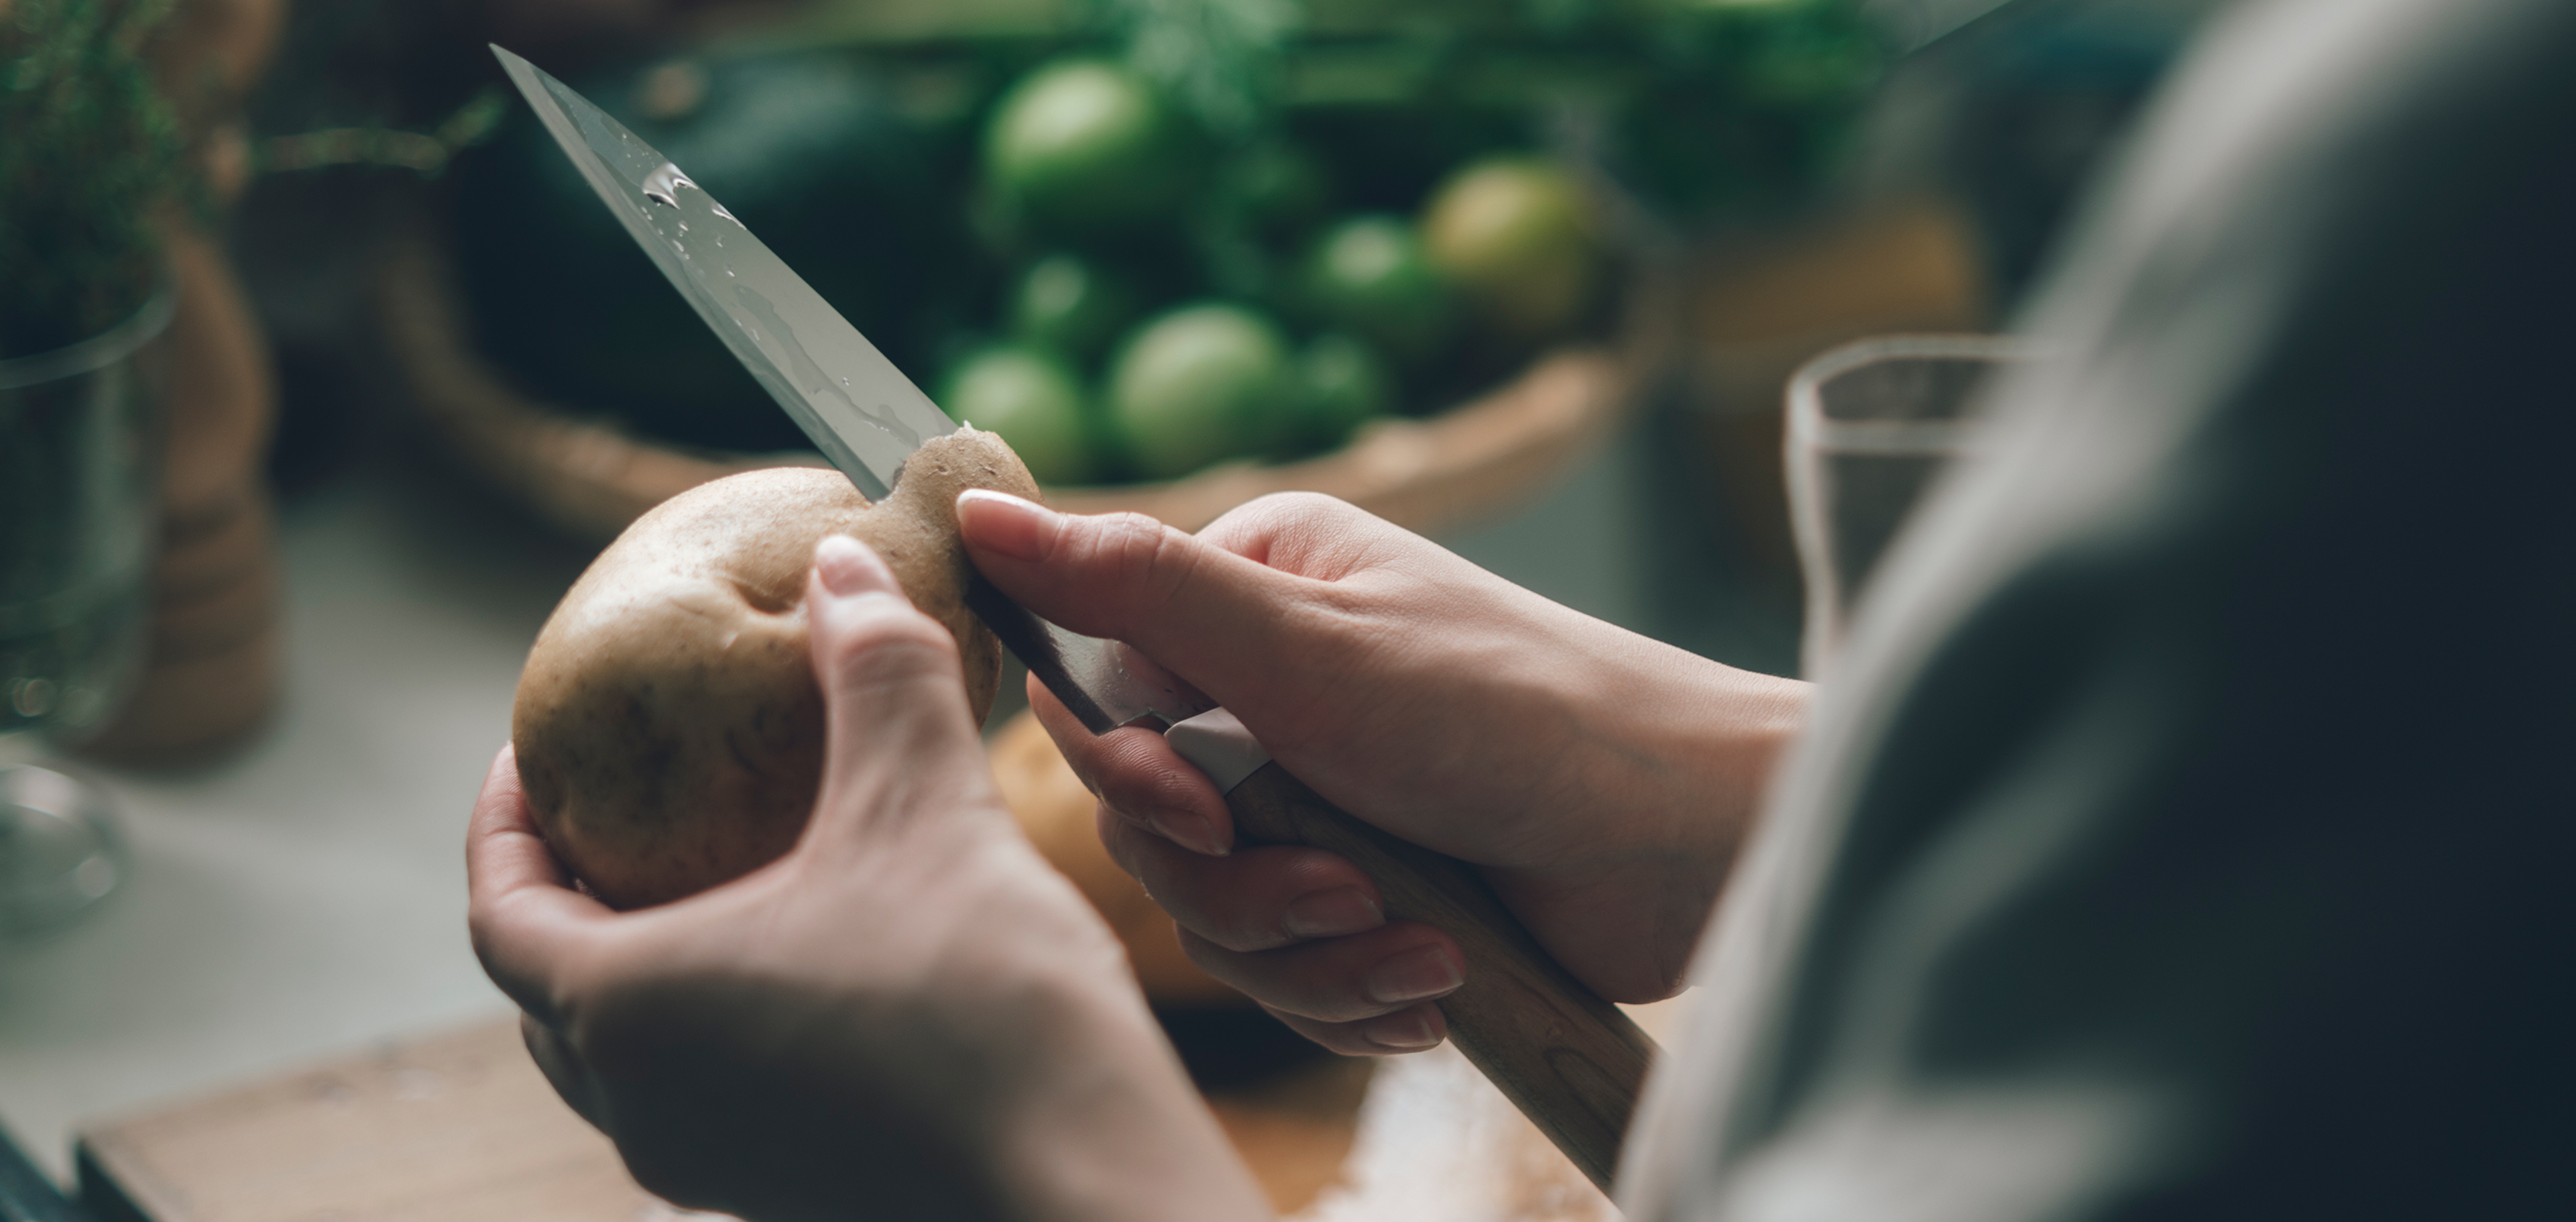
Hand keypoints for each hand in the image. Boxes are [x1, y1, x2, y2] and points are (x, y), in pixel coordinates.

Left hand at [467, 536, 1268, 1221]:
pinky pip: (708, 1091)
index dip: (504, 822)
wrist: (1083, 1177)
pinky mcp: (790, 1191)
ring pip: (630, 1053)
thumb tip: (842, 566)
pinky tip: (809, 957)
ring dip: (645, 962)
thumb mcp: (922, 801)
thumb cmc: (979, 1000)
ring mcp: (713, 1163)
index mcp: (625, 1006)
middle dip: (570, 894)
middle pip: (551, 989)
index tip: (537, 752)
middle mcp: (643, 1103)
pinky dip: (718, 1018)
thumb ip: (874, 669)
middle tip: (620, 810)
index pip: (499, 908)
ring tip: (715, 874)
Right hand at [958, 491, 1807, 1054]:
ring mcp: (1321, 792)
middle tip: (1343, 888)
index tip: (1207, 809)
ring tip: (1414, 946)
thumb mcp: (1308, 646)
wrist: (1688, 843)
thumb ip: (1134, 586)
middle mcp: (1274, 685)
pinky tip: (1431, 981)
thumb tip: (978, 507)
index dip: (1133, 778)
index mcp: (1252, 590)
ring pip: (1217, 911)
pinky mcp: (1365, 889)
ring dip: (1310, 950)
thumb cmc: (1516, 713)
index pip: (1099, 691)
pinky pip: (1290, 969)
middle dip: (1242, 885)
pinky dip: (1353, 990)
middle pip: (1151, 824)